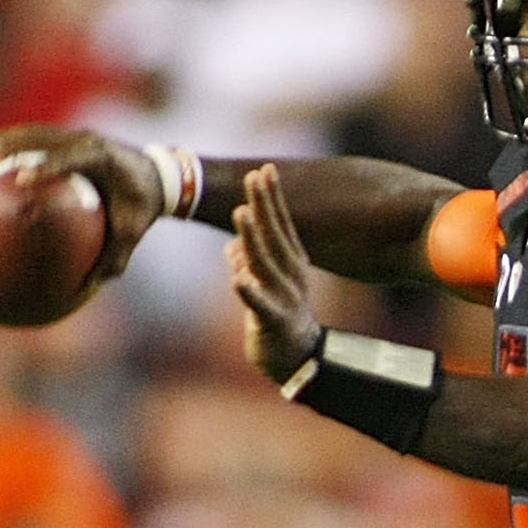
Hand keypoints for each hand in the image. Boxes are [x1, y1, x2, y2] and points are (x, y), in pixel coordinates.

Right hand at [0, 125, 160, 281]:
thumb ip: (111, 259)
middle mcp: (87, 140)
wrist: (158, 177)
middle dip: (12, 148)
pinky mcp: (68, 137)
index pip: (71, 159)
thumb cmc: (142, 207)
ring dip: (4, 142)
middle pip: (42, 137)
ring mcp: (76, 135)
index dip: (46, 167)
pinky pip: (34, 137)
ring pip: (33, 133)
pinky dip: (11, 144)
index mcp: (104, 159)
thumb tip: (84, 290)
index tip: (22, 180)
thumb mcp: (131, 234)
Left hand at [226, 164, 323, 382]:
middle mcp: (292, 276)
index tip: (265, 170)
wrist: (296, 357)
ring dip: (253, 238)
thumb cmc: (277, 314)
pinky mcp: (274, 321)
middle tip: (255, 178)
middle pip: (275, 236)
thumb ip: (247, 262)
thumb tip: (231, 247)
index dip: (272, 198)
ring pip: (265, 264)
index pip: (281, 224)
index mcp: (291, 262)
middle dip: (264, 206)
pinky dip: (249, 292)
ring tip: (243, 213)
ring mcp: (285, 298)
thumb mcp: (264, 283)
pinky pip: (260, 305)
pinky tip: (237, 280)